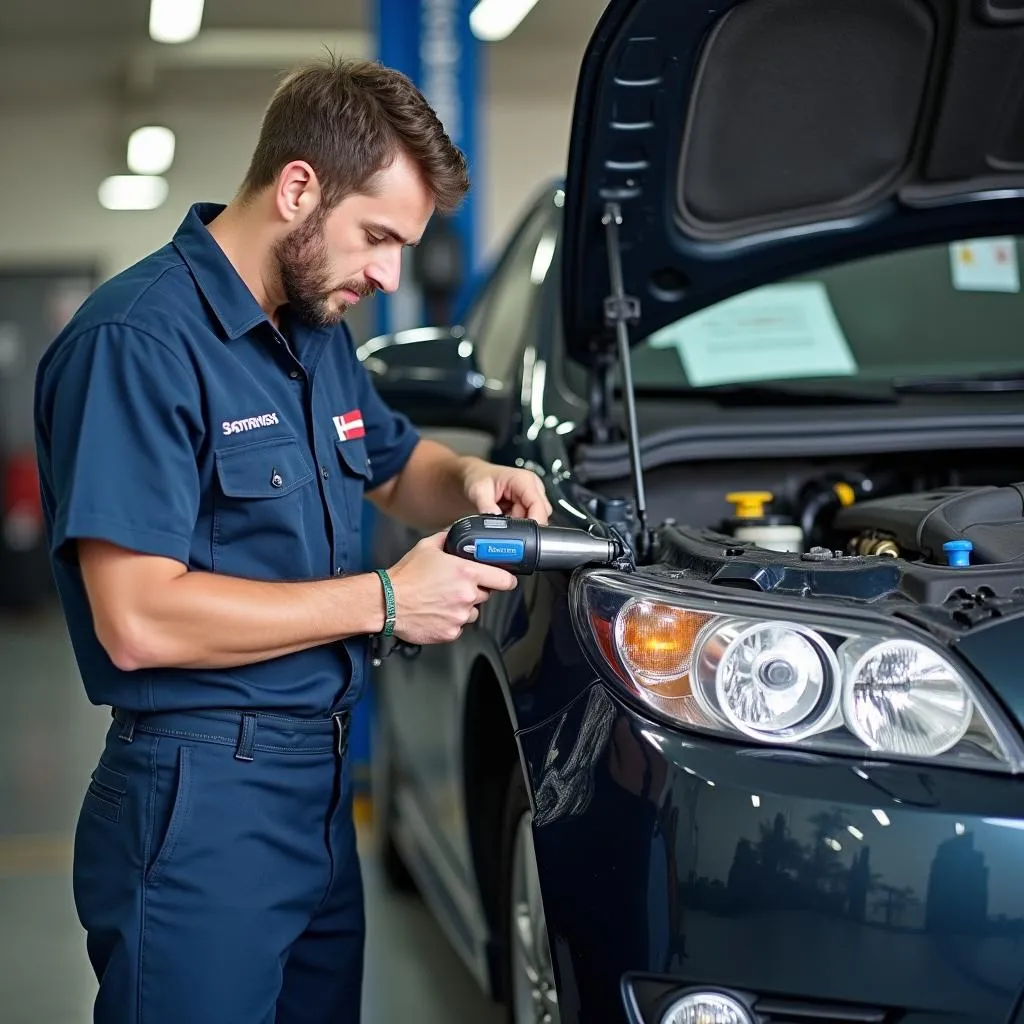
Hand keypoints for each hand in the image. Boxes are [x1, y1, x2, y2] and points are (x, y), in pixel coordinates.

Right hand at [386, 532, 517, 643]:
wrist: (386, 602)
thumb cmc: (405, 576)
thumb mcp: (427, 547)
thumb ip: (448, 538)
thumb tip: (457, 533)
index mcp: (466, 573)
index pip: (504, 580)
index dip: (507, 579)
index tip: (506, 579)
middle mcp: (467, 595)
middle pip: (486, 594)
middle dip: (476, 590)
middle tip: (456, 586)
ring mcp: (459, 616)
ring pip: (473, 612)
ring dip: (464, 606)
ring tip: (443, 600)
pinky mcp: (451, 632)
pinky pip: (459, 626)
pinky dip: (451, 621)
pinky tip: (437, 612)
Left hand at [461, 458, 551, 524]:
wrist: (475, 476)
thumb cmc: (478, 477)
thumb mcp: (478, 491)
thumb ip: (486, 508)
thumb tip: (495, 523)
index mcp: (524, 480)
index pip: (538, 505)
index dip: (535, 522)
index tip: (525, 535)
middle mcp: (532, 487)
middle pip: (539, 514)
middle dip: (522, 523)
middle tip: (504, 517)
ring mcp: (530, 496)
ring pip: (533, 518)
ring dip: (518, 522)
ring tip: (502, 513)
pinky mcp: (527, 503)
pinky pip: (527, 519)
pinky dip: (516, 521)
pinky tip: (505, 515)